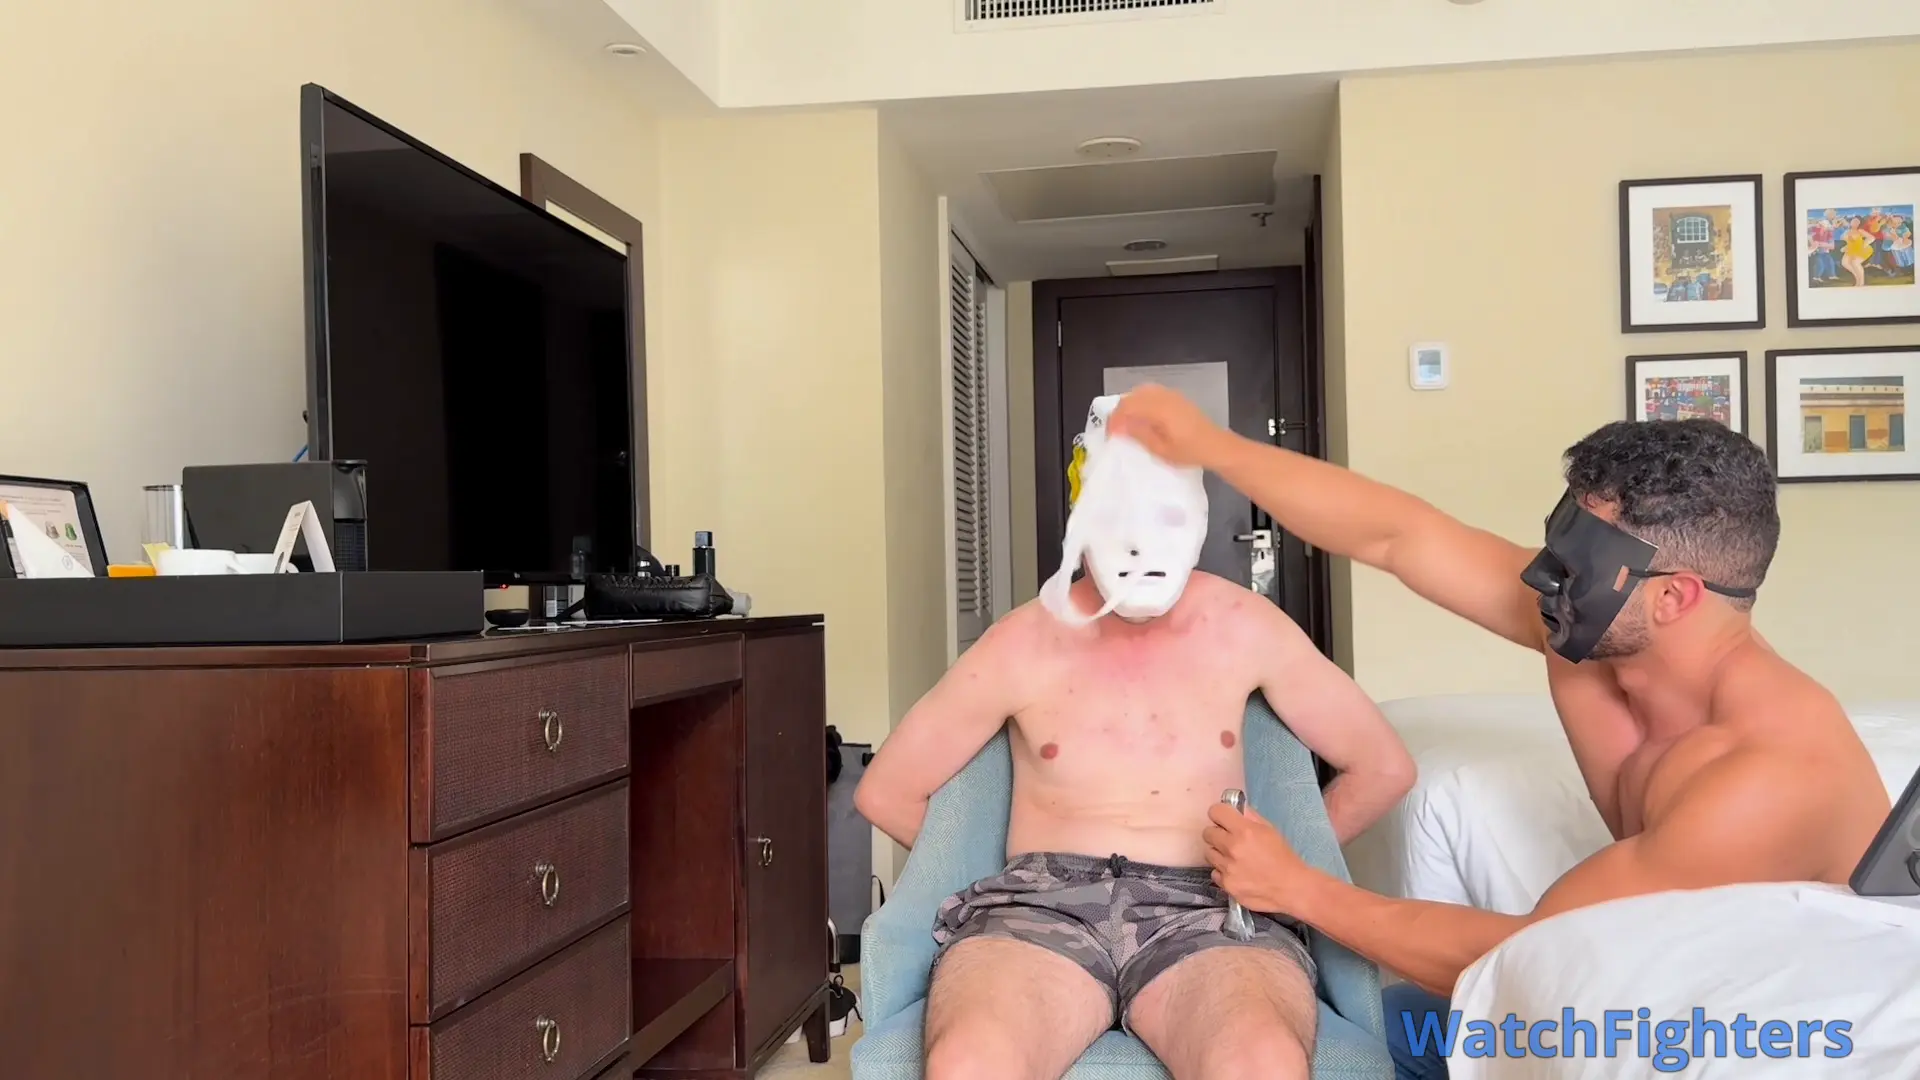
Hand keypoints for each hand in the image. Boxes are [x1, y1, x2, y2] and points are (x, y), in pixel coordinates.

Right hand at [1106, 384, 1230, 468]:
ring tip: (1127, 423)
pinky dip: (1141, 401)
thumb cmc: (1189, 451)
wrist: (1215, 446)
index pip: (1127, 406)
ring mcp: (1171, 394)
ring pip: (1141, 392)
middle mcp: (1163, 396)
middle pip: (1132, 396)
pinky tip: (1143, 416)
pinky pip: (1152, 392)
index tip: (1110, 434)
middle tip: (1116, 430)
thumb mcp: (1161, 449)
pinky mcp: (1176, 397)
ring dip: (1130, 405)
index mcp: (1158, 409)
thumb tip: (1120, 425)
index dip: (1115, 419)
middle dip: (1120, 411)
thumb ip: (1139, 433)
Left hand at [1203, 802, 1316, 915]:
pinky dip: (1223, 872)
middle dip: (1217, 833)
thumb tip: (1236, 809)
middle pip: (1207, 833)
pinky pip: (1214, 872)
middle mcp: (1232, 848)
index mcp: (1244, 831)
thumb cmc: (1283, 857)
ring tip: (1234, 858)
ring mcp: (1227, 868)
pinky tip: (1236, 872)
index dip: (1220, 814)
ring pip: (1209, 853)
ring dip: (1219, 853)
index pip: (1215, 811)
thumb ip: (1250, 817)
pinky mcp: (1226, 885)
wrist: (1291, 887)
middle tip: (1229, 839)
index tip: (1224, 820)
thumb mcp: (1270, 830)